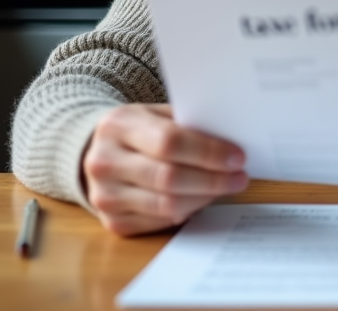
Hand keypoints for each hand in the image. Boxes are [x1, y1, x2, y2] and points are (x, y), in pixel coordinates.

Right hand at [81, 103, 248, 235]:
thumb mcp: (155, 115)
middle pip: (169, 178)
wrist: (97, 154)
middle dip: (212, 180)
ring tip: (225, 188)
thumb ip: (186, 124)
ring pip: (167, 205)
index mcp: (117, 126)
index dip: (208, 152)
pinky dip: (186, 212)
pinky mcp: (112, 222)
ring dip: (204, 198)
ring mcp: (105, 196)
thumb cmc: (138, 131)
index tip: (237, 157)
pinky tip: (200, 200)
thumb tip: (231, 143)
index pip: (169, 142)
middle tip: (239, 178)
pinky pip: (160, 222)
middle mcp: (103, 162)